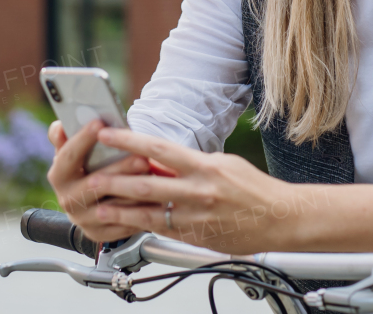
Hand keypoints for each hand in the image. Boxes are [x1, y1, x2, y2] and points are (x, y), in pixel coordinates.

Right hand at [46, 119, 151, 243]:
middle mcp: (67, 200)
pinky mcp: (98, 234)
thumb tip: (59, 126)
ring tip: (154, 177)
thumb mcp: (73, 152)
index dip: (82, 140)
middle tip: (142, 158)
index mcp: (59, 176)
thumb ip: (65, 137)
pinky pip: (122, 225)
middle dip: (120, 169)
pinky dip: (139, 211)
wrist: (89, 204)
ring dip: (135, 192)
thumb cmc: (85, 169)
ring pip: (113, 207)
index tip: (98, 123)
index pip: (68, 156)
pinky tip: (154, 199)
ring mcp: (83, 219)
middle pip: (95, 184)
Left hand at [85, 127, 296, 254]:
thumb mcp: (222, 164)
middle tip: (92, 177)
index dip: (129, 141)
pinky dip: (142, 226)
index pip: (158, 148)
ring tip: (99, 207)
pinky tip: (127, 224)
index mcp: (204, 166)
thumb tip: (159, 158)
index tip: (107, 135)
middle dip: (115, 181)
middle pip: (146, 184)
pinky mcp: (195, 238)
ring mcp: (195, 217)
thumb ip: (189, 163)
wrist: (279, 218)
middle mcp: (197, 191)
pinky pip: (163, 231)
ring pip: (148, 213)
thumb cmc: (253, 188)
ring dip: (120, 210)